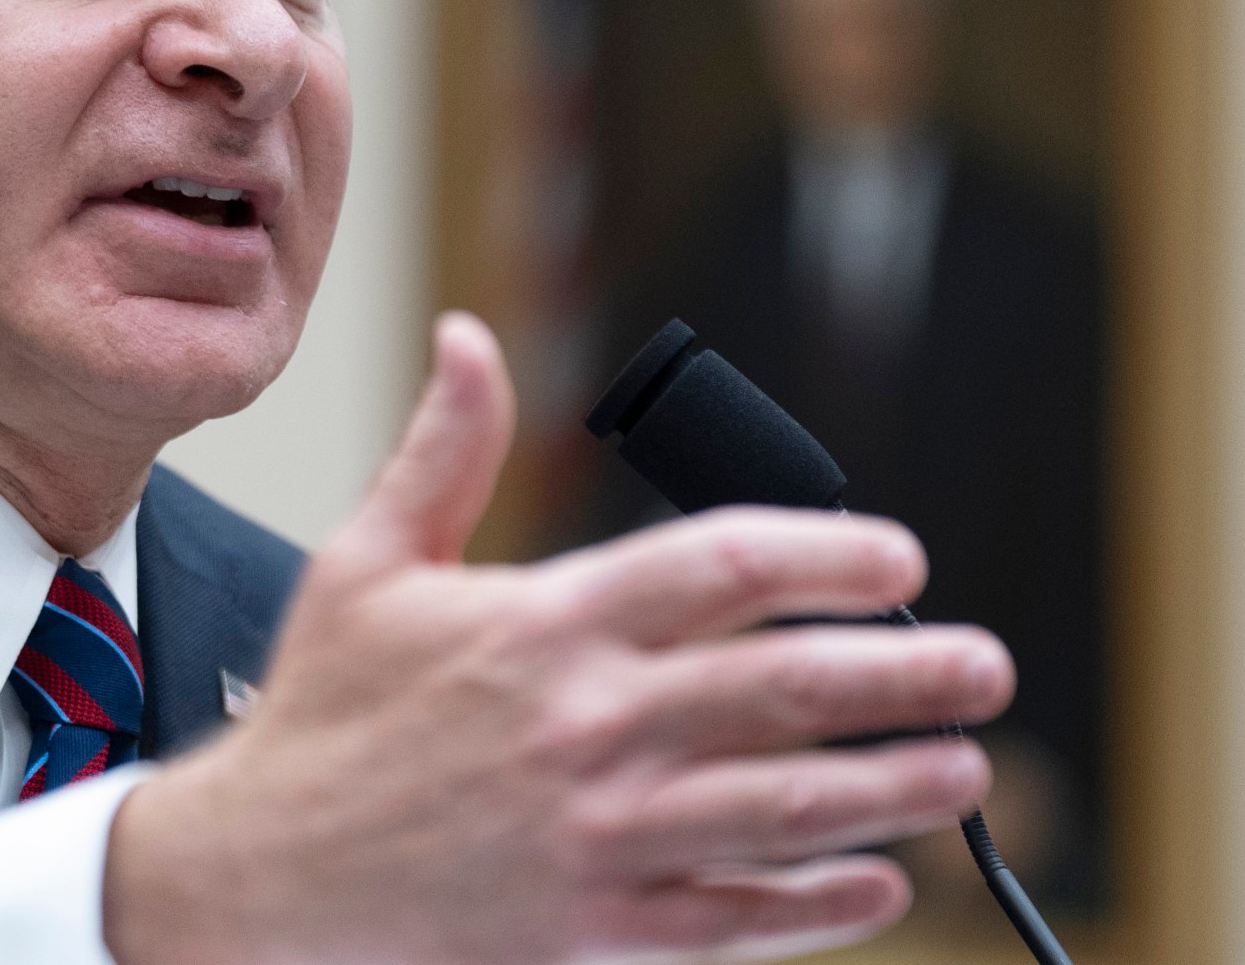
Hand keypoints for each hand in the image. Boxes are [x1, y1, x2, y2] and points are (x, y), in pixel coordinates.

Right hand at [105, 312, 1012, 964]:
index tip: (898, 558)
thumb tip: (470, 338)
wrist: (262, 871)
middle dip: (905, 673)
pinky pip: (731, 917)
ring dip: (891, 788)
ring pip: (782, 808)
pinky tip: (878, 886)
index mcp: (541, 624)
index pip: (720, 567)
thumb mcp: (368, 563)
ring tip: (965, 769)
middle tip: (982, 665)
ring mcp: (594, 832)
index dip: (828, 553)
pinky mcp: (591, 923)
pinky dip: (816, 906)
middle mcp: (583, 725)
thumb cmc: (321, 713)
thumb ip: (443, 450)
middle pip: (783, 688)